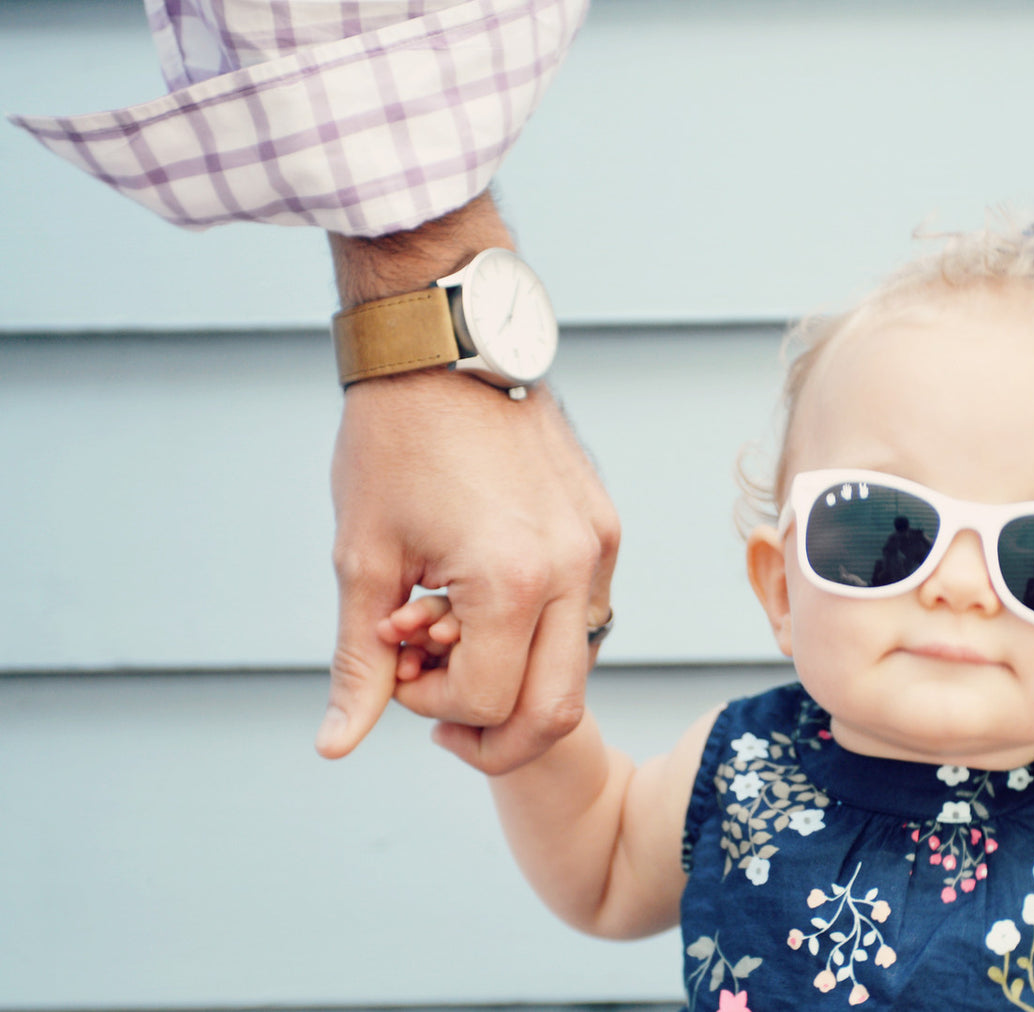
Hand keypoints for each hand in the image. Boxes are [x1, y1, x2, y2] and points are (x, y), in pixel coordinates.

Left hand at [320, 369, 620, 773]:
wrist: (444, 347)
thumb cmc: (393, 443)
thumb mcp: (364, 559)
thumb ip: (360, 662)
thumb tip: (336, 745)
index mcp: (511, 579)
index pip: (488, 703)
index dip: (430, 706)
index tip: (395, 660)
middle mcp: (572, 568)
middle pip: (555, 710)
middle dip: (492, 731)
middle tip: (437, 704)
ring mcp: (597, 546)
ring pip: (577, 665)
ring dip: (517, 677)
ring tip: (455, 636)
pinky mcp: (604, 526)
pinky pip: (585, 612)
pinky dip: (538, 631)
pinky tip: (487, 600)